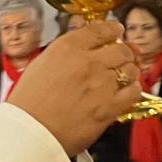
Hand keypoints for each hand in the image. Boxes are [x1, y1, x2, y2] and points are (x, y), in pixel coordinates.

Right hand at [8, 22, 141, 157]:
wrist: (29, 132)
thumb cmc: (28, 104)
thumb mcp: (40, 64)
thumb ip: (64, 53)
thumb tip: (79, 48)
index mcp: (67, 48)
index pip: (101, 29)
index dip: (113, 29)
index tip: (116, 31)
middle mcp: (87, 62)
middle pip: (121, 48)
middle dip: (123, 52)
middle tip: (122, 56)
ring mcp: (101, 84)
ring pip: (130, 69)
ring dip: (129, 71)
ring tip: (124, 76)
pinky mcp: (109, 107)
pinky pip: (134, 93)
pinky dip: (133, 90)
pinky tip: (128, 92)